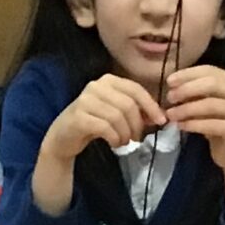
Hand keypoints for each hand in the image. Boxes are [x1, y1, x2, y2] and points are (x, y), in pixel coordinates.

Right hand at [39, 72, 163, 163]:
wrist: (63, 137)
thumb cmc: (93, 123)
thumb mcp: (116, 114)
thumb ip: (136, 111)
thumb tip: (160, 116)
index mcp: (108, 81)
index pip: (136, 89)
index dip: (151, 106)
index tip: (161, 121)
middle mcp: (96, 86)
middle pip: (128, 105)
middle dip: (137, 125)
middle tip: (136, 138)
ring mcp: (85, 100)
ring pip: (117, 117)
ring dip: (125, 134)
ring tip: (124, 142)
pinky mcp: (79, 116)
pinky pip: (105, 127)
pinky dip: (115, 138)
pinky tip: (115, 143)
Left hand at [164, 64, 224, 178]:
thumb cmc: (214, 125)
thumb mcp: (202, 104)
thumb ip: (192, 93)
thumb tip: (172, 85)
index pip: (209, 70)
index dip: (188, 74)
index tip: (169, 81)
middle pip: (211, 83)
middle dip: (187, 89)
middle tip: (170, 98)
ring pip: (211, 104)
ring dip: (187, 109)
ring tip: (171, 115)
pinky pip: (213, 124)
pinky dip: (194, 124)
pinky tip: (181, 126)